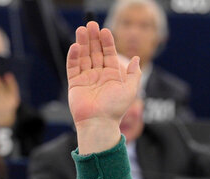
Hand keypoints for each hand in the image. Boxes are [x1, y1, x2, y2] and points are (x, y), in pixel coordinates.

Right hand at [66, 21, 140, 153]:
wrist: (100, 122)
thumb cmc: (116, 108)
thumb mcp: (130, 89)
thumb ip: (134, 74)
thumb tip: (137, 58)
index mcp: (112, 75)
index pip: (109, 54)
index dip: (107, 42)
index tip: (105, 31)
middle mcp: (99, 75)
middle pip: (95, 52)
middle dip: (93, 39)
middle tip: (91, 25)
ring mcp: (86, 78)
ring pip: (84, 56)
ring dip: (82, 43)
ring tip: (82, 30)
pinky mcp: (75, 83)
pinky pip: (73, 66)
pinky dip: (74, 56)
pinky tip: (75, 46)